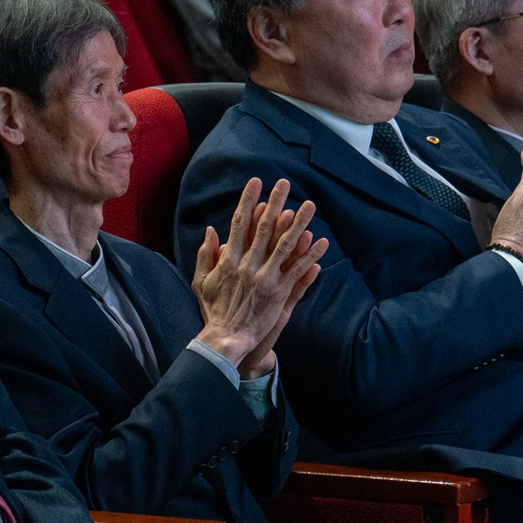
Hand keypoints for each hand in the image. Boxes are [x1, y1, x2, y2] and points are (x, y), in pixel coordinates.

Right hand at [193, 177, 328, 373]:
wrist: (225, 338)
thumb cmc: (213, 311)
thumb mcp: (201, 281)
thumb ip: (205, 255)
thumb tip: (210, 231)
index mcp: (228, 260)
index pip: (240, 223)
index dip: (248, 201)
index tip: (256, 183)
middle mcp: (247, 265)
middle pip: (264, 228)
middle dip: (275, 203)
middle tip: (284, 183)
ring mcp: (264, 279)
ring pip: (285, 245)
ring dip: (298, 224)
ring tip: (309, 206)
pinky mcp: (278, 294)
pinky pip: (297, 271)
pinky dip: (309, 256)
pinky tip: (321, 241)